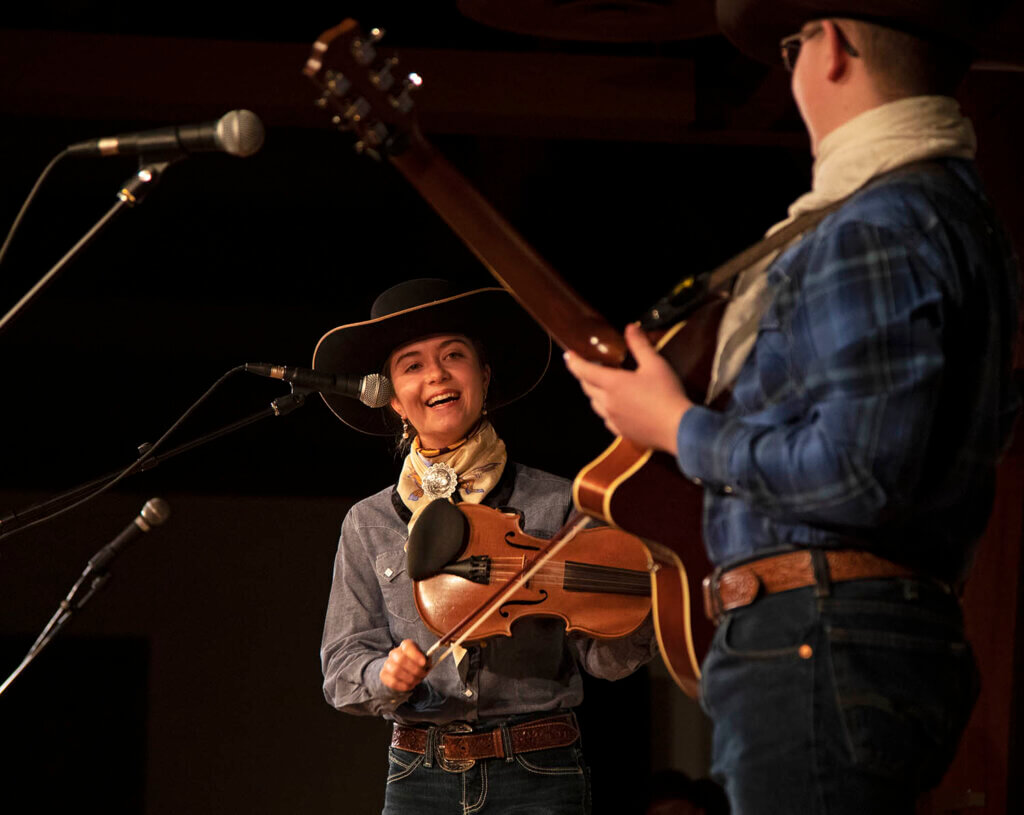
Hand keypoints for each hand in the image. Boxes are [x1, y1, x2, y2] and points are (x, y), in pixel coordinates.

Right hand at [380, 639, 428, 691]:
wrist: (403, 671)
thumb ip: (426, 660)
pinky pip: (392, 682)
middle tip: (422, 675)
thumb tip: (426, 662)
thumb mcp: (423, 660)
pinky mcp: (384, 675)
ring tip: (416, 681)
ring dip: (409, 678)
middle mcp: (395, 653)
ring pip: (395, 671)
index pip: (407, 646)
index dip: (416, 655)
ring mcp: (387, 664)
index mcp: (405, 646)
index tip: (424, 663)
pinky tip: (410, 686)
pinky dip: (403, 685)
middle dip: (414, 669)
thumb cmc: (416, 664)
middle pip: (400, 659)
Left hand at [564, 323, 692, 454]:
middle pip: (587, 388)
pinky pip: (607, 419)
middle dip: (584, 376)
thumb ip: (640, 346)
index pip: (584, 371)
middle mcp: (608, 402)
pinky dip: (606, 410)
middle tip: (588, 367)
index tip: (568, 355)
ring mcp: (613, 419)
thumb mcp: (655, 364)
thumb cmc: (666, 394)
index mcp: (613, 384)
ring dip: (594, 393)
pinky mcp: (622, 432)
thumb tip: (630, 328)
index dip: (573, 362)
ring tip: (601, 385)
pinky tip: (616, 408)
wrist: (678, 428)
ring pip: (595, 405)